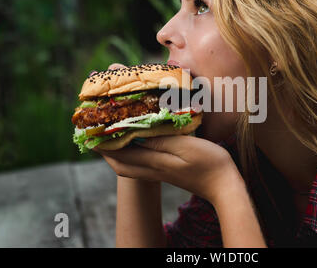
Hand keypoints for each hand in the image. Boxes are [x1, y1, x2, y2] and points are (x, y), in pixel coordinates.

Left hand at [93, 135, 243, 204]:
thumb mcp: (185, 147)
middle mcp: (153, 170)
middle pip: (120, 164)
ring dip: (117, 152)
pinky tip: (139, 142)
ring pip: (129, 165)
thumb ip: (160, 140)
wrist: (224, 185)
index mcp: (155, 163)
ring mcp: (160, 173)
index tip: (93, 129)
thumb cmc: (209, 163)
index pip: (120, 154)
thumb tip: (135, 132)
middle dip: (105, 150)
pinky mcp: (167, 173)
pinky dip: (132, 153)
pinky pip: (141, 164)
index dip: (104, 143)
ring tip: (113, 136)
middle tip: (98, 133)